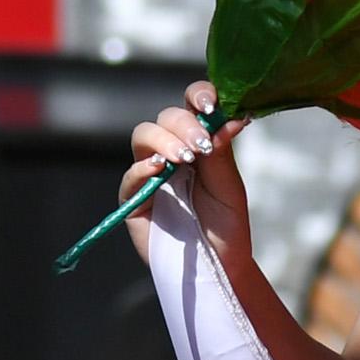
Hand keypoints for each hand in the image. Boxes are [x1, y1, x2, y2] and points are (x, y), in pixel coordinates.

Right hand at [121, 81, 249, 263]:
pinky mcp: (134, 198)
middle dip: (183, 125)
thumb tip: (229, 117)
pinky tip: (159, 169)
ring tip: (183, 158)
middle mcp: (173, 151)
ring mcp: (151, 173)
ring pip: (143, 136)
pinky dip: (142, 167)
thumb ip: (222, 153)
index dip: (198, 94)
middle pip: (166, 117)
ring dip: (163, 140)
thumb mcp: (229, 187)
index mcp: (199, 141)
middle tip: (199, 145)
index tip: (209, 103)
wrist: (219, 265)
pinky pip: (130, 175)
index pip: (192, 105)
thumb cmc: (227, 225)